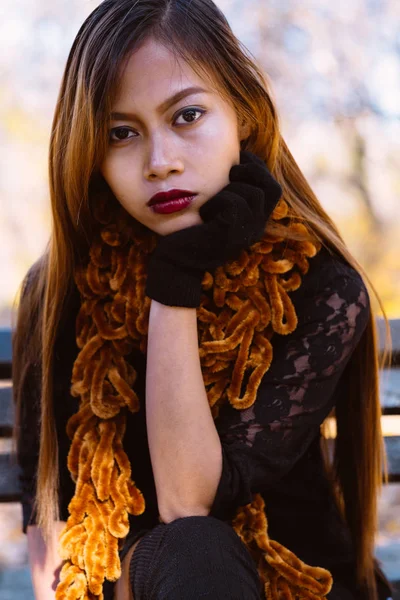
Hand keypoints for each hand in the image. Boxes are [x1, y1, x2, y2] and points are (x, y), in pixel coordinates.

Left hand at [145, 150, 282, 307]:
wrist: (175, 260)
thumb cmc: (191, 228)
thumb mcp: (214, 205)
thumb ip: (227, 187)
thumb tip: (229, 156)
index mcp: (254, 219)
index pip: (272, 187)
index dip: (257, 168)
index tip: (236, 160)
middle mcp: (256, 228)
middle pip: (272, 188)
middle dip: (253, 172)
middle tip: (230, 172)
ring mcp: (246, 234)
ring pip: (252, 194)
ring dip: (230, 188)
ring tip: (212, 200)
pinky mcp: (231, 236)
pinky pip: (235, 204)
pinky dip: (219, 201)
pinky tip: (205, 213)